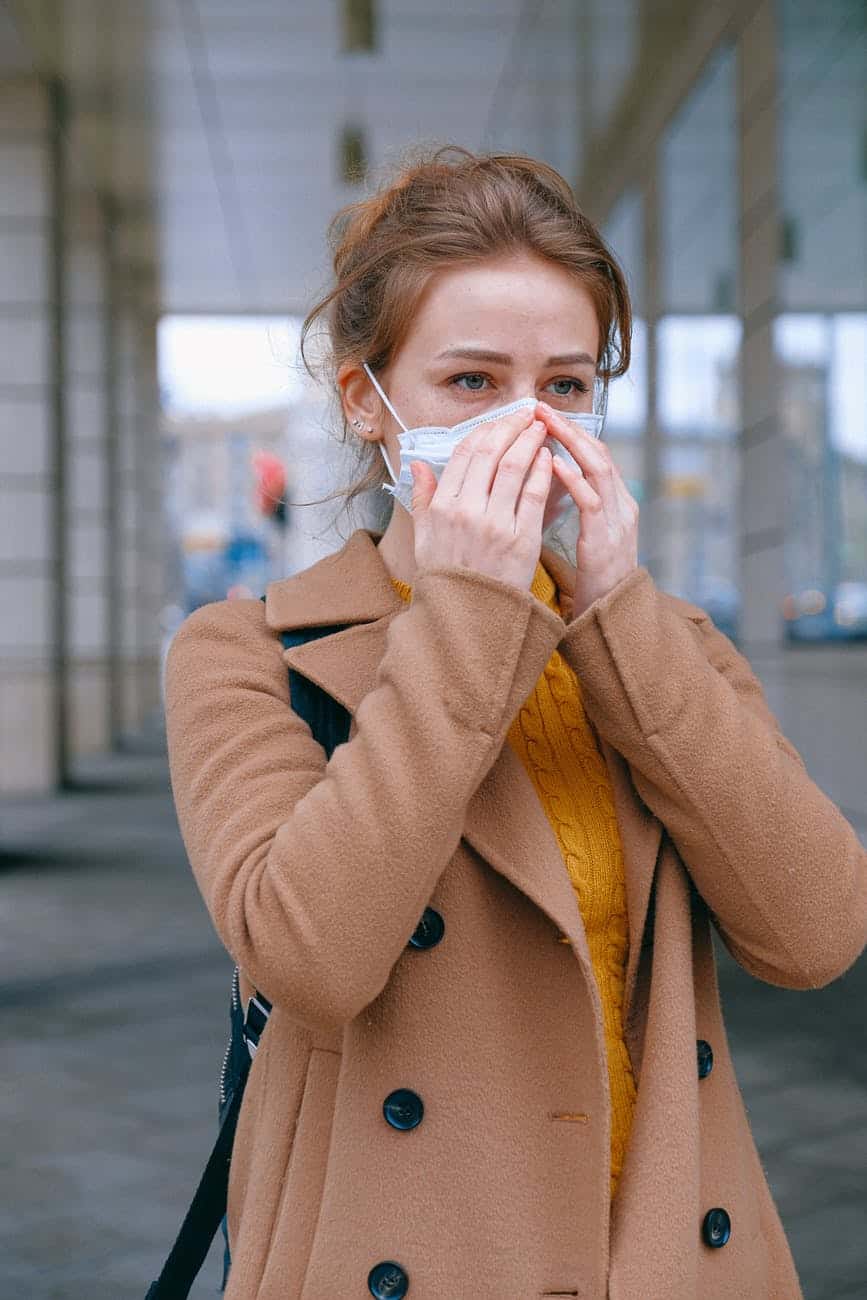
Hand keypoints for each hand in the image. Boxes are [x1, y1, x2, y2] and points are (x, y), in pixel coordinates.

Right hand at [409, 406, 553, 593]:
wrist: (469, 618)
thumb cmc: (448, 578)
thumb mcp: (424, 538)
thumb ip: (421, 499)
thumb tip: (417, 465)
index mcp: (441, 506)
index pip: (465, 452)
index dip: (486, 429)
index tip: (501, 419)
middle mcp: (466, 510)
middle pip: (491, 452)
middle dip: (511, 426)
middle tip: (527, 413)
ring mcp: (495, 524)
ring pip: (515, 466)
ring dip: (530, 441)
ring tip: (541, 429)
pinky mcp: (521, 539)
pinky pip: (534, 494)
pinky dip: (543, 470)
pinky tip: (549, 458)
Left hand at [536, 400, 638, 617]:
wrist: (612, 617)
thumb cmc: (593, 577)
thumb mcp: (588, 534)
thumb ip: (577, 505)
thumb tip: (550, 477)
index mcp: (615, 502)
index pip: (594, 454)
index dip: (570, 431)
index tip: (543, 413)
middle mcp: (621, 505)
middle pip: (598, 453)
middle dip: (569, 427)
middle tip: (540, 406)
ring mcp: (617, 522)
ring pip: (598, 470)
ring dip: (571, 444)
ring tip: (546, 424)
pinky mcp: (606, 541)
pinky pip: (591, 503)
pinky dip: (573, 480)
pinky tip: (553, 465)